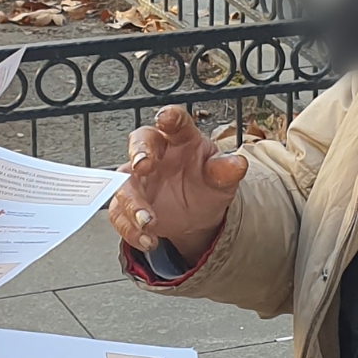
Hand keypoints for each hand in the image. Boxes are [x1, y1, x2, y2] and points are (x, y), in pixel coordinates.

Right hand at [108, 105, 247, 264]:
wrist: (197, 214)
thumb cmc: (206, 184)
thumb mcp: (222, 180)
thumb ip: (226, 171)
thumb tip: (238, 164)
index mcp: (181, 139)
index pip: (176, 123)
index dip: (170, 118)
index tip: (165, 117)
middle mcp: (156, 153)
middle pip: (140, 142)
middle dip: (139, 152)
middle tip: (143, 165)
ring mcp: (138, 178)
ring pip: (124, 183)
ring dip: (132, 203)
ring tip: (148, 222)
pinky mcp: (127, 203)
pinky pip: (119, 213)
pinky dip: (130, 229)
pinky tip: (148, 240)